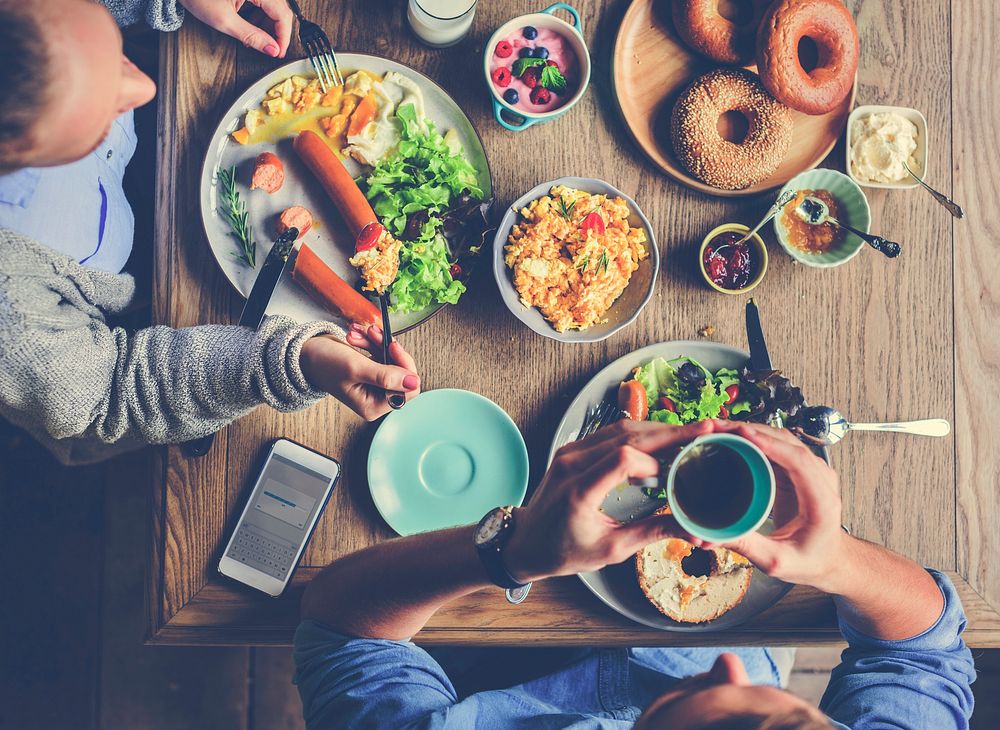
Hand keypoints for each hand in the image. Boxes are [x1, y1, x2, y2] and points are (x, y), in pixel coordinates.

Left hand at [179, 0, 293, 57]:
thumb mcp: (224, 20)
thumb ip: (251, 36)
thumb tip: (271, 49)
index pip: (283, 15)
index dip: (283, 37)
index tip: (278, 52)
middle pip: (280, 10)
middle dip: (276, 32)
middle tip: (268, 49)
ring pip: (273, 7)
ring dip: (267, 25)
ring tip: (254, 38)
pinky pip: (262, 2)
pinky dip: (259, 16)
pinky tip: (250, 25)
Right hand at [299, 327, 419, 419]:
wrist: (304, 354)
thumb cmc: (323, 364)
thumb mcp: (356, 368)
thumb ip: (386, 376)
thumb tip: (414, 382)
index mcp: (373, 406)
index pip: (408, 390)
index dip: (404, 366)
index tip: (392, 346)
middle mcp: (376, 398)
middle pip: (402, 371)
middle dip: (386, 349)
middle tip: (373, 333)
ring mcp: (374, 384)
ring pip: (392, 358)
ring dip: (377, 341)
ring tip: (358, 334)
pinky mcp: (372, 370)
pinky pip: (383, 352)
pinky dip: (372, 341)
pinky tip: (357, 336)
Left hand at [503, 420, 714, 582]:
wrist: (526, 543)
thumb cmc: (563, 551)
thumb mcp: (610, 550)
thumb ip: (652, 533)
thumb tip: (693, 530)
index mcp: (579, 490)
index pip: (623, 458)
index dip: (654, 463)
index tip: (674, 477)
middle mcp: (572, 463)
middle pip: (628, 435)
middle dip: (671, 433)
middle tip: (707, 431)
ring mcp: (571, 452)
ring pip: (622, 429)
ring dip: (658, 430)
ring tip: (691, 433)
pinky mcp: (574, 449)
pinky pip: (611, 433)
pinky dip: (640, 434)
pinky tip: (662, 440)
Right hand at [709, 421, 846, 590]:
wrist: (829, 558)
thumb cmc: (810, 560)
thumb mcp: (776, 561)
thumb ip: (746, 546)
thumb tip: (709, 536)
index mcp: (821, 500)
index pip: (798, 461)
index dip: (770, 444)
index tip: (744, 434)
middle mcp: (820, 479)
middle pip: (787, 442)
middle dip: (752, 431)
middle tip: (718, 429)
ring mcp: (811, 471)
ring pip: (781, 439)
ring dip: (751, 430)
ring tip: (720, 429)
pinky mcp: (798, 470)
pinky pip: (777, 446)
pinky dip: (755, 438)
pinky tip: (733, 438)